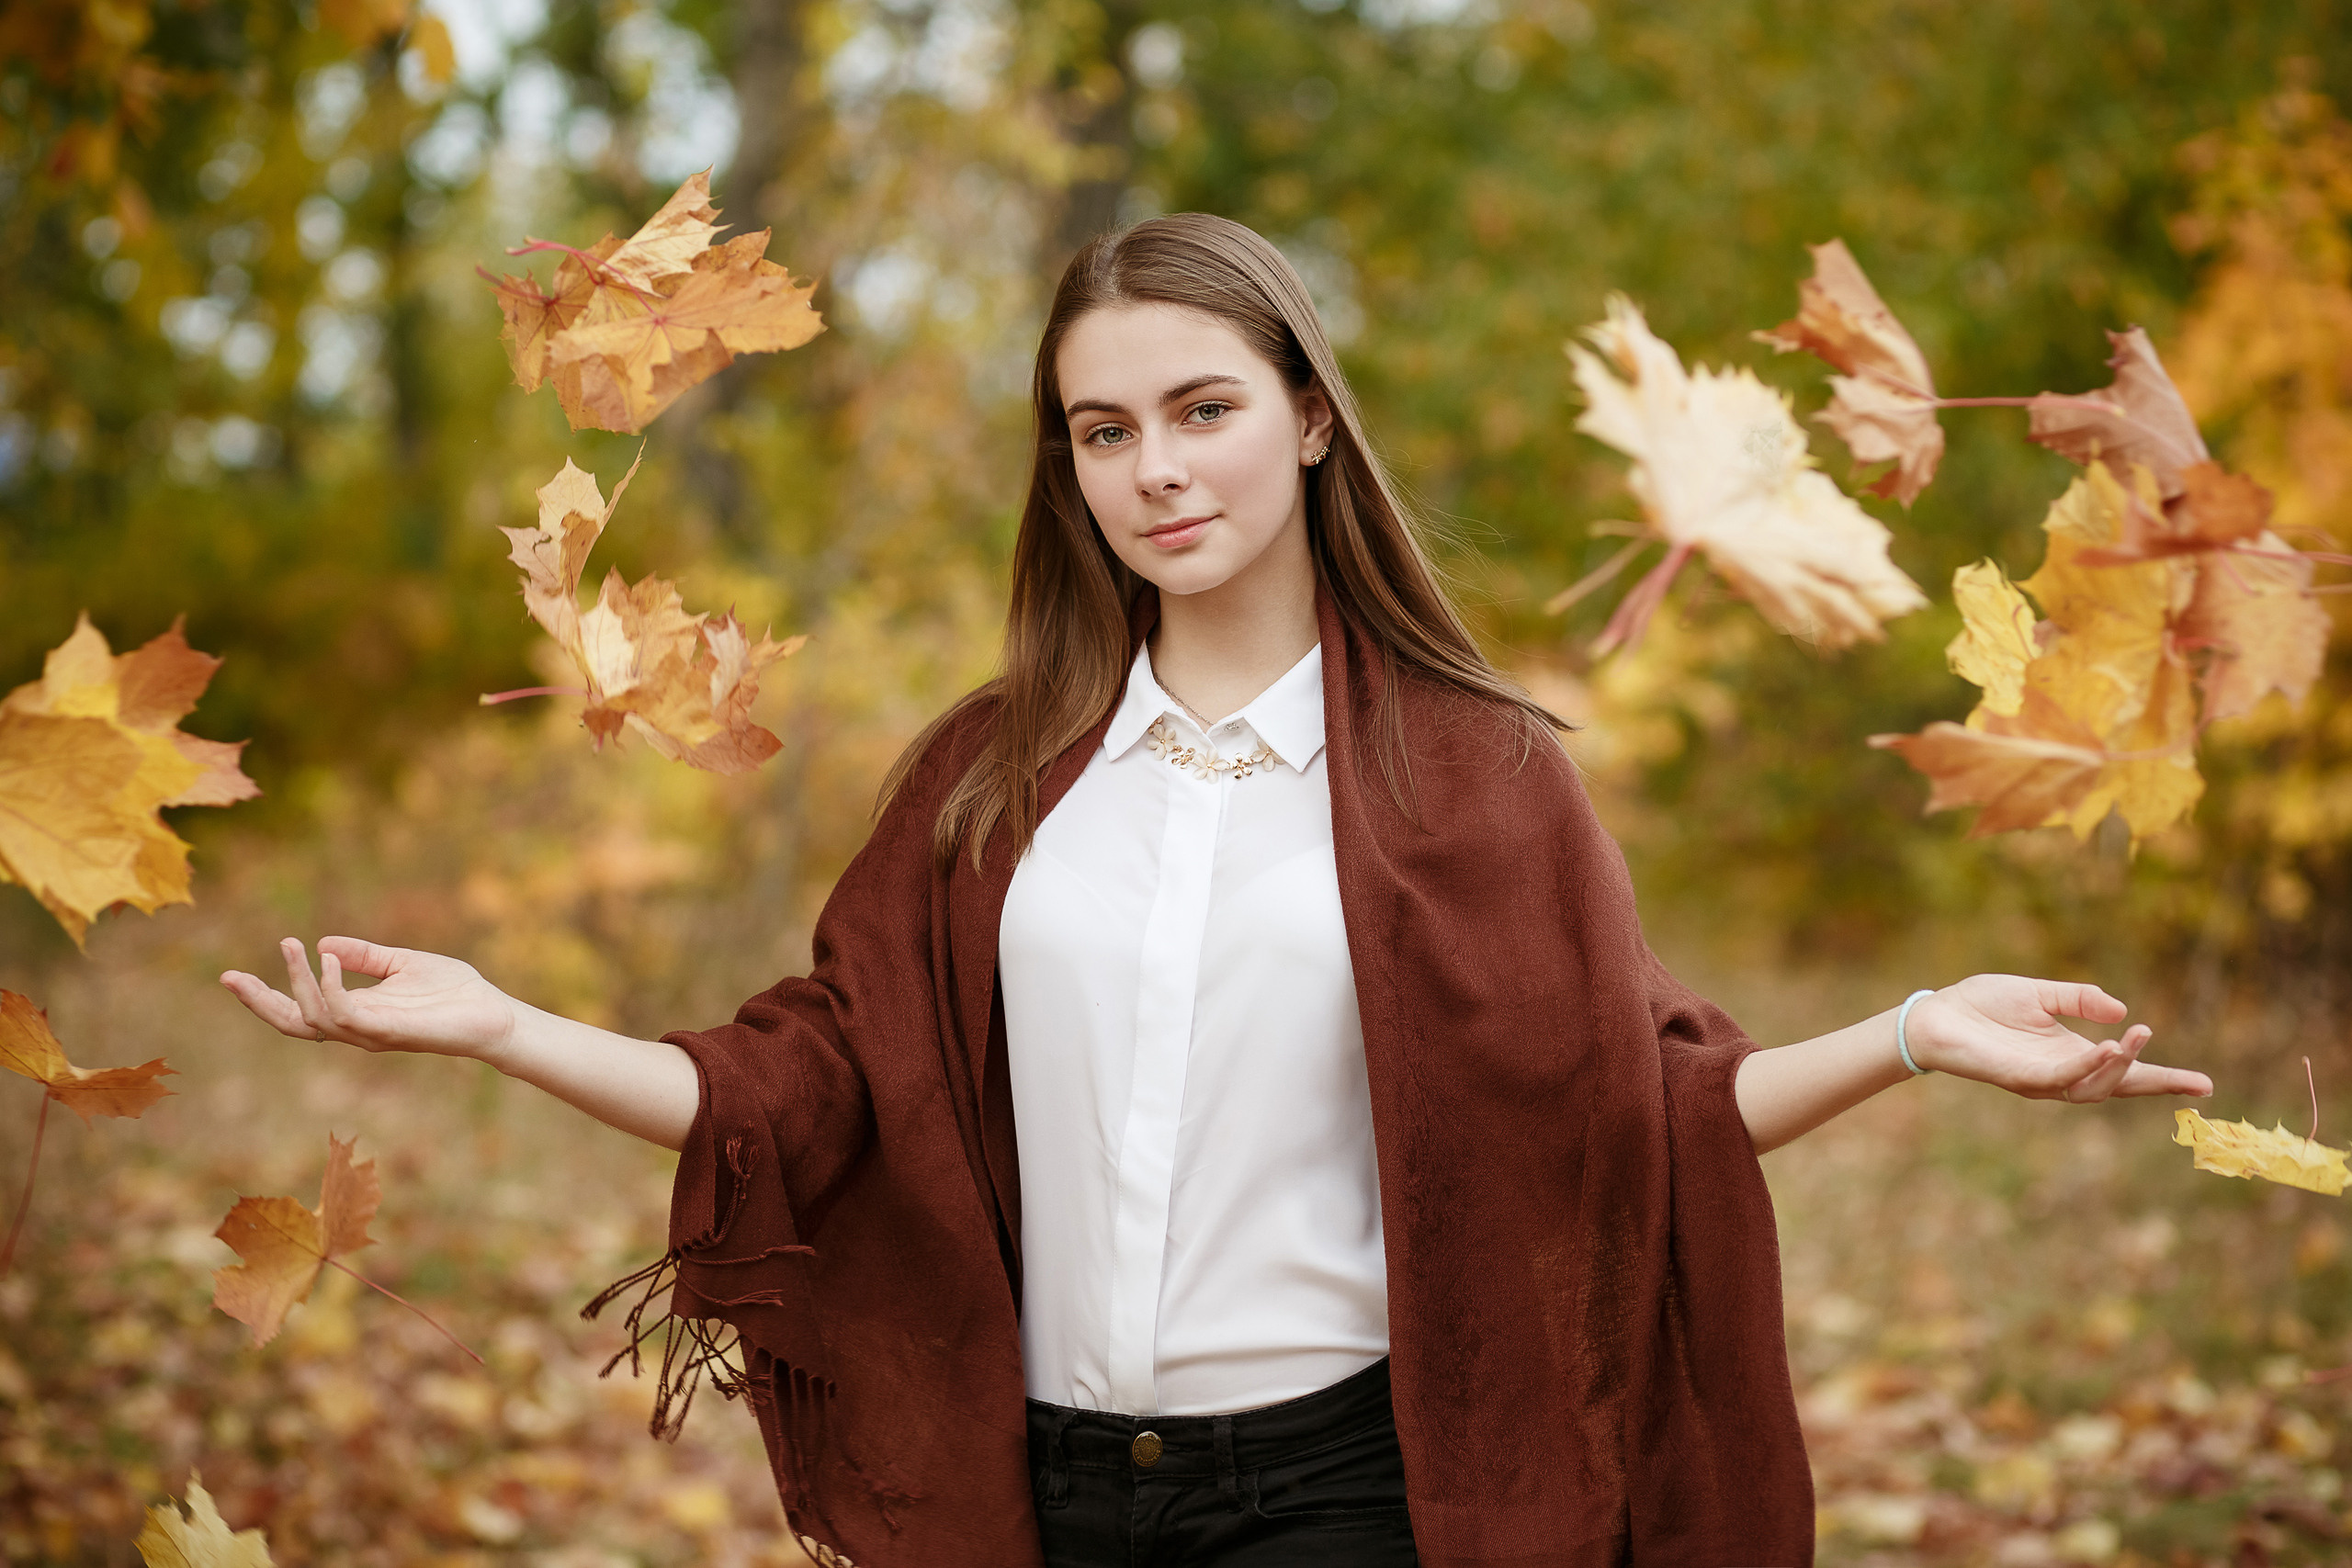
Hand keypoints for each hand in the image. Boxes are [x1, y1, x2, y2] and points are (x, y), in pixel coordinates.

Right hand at [220, 937, 518, 1061]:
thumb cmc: (453, 992)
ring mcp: (371, 1033)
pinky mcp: (390, 1032)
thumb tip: (325, 942)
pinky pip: (347, 1015)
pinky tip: (329, 959)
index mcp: (357, 1012)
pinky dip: (332, 987)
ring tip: (293, 946)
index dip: (264, 997)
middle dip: (258, 1002)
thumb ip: (366, 955)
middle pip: (292, 1025)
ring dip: (298, 982)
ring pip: (314, 1019)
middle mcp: (358, 1028)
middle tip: (229, 976)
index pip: (299, 1011)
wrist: (492, 1013)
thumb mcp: (403, 963)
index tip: (231, 975)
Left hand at [1906, 975, 2212, 1102]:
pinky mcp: (2018, 1078)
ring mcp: (2041, 1080)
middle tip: (2196, 1081)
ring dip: (2119, 1067)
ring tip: (2133, 1041)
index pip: (2124, 1070)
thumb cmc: (1980, 1005)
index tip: (2204, 1085)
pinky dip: (2086, 1067)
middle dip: (2156, 1085)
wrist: (1934, 1015)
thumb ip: (2079, 998)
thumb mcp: (2039, 993)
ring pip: (2093, 1088)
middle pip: (2119, 1088)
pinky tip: (2105, 1049)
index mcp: (2070, 1053)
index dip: (2163, 1078)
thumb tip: (2122, 1011)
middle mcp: (2060, 1073)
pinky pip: (2059, 1079)